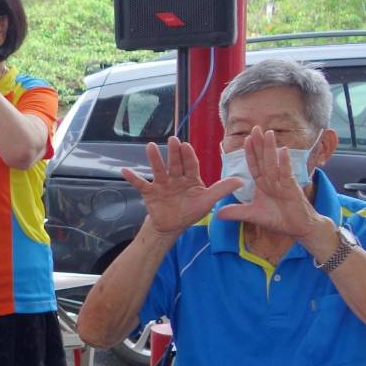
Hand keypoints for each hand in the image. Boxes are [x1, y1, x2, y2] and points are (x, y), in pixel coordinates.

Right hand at [124, 137, 242, 237]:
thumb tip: (241, 180)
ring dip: (154, 159)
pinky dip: (133, 178)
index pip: (190, 165)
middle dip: (173, 152)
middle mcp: (175, 178)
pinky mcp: (150, 193)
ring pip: (158, 170)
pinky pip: (140, 184)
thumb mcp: (207, 201)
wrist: (172, 226)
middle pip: (174, 164)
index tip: (187, 146)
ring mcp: (161, 184)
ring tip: (151, 146)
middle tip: (172, 139)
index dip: (188, 156)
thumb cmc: (190, 212)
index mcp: (190, 178)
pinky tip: (124, 171)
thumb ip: (221, 190)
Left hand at [215, 128, 323, 238]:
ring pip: (273, 162)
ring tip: (268, 133)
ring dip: (270, 148)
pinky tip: (283, 150)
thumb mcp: (252, 215)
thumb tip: (217, 214)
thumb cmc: (278, 219)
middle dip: (259, 144)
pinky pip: (287, 173)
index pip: (254, 165)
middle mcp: (272, 180)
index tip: (245, 138)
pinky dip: (284, 162)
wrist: (298, 228)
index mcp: (263, 184)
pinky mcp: (292, 188)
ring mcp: (282, 182)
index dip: (250, 152)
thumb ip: (236, 212)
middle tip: (255, 128)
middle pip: (263, 159)